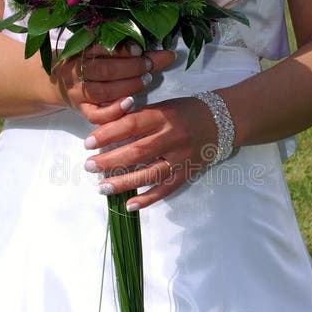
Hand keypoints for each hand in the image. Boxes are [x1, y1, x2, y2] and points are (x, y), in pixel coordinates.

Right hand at [51, 42, 176, 123]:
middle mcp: (76, 72)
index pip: (100, 48)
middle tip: (150, 65)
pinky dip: (114, 111)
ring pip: (104, 91)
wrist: (56, 83)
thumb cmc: (82, 63)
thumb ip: (114, 46)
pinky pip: (96, 115)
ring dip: (129, 86)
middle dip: (132, 67)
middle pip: (105, 70)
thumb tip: (148, 46)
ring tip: (147, 79)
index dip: (121, 49)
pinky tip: (130, 103)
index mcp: (78, 52)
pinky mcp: (82, 110)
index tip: (139, 49)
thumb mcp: (91, 49)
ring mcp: (78, 93)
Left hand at [83, 96, 219, 209]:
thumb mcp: (162, 106)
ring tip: (102, 187)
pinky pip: (166, 189)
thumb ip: (137, 118)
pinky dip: (147, 199)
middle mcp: (173, 137)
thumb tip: (105, 132)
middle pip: (136, 152)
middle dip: (109, 161)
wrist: (223, 120)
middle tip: (89, 167)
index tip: (88, 143)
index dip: (107, 135)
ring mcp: (181, 158)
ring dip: (123, 182)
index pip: (131, 126)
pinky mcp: (188, 173)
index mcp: (164, 116)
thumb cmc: (186, 111)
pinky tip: (129, 205)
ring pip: (149, 174)